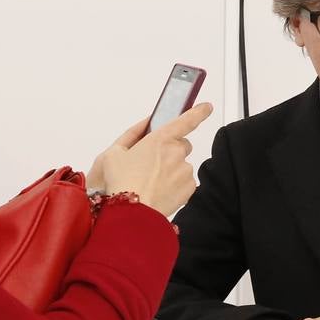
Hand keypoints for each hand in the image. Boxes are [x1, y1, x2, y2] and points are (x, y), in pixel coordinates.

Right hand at [89, 103, 212, 216]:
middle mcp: (177, 152)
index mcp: (160, 139)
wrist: (132, 212)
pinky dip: (175, 186)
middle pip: (181, 146)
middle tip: (152, 164)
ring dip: (171, 171)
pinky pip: (185, 182)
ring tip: (151, 183)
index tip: (206, 107)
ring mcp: (185, 171)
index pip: (185, 120)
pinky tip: (159, 192)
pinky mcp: (189, 188)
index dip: (198, 112)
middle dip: (171, 151)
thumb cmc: (120, 182)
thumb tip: (144, 126)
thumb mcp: (113, 153)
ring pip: (182, 166)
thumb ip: (130, 136)